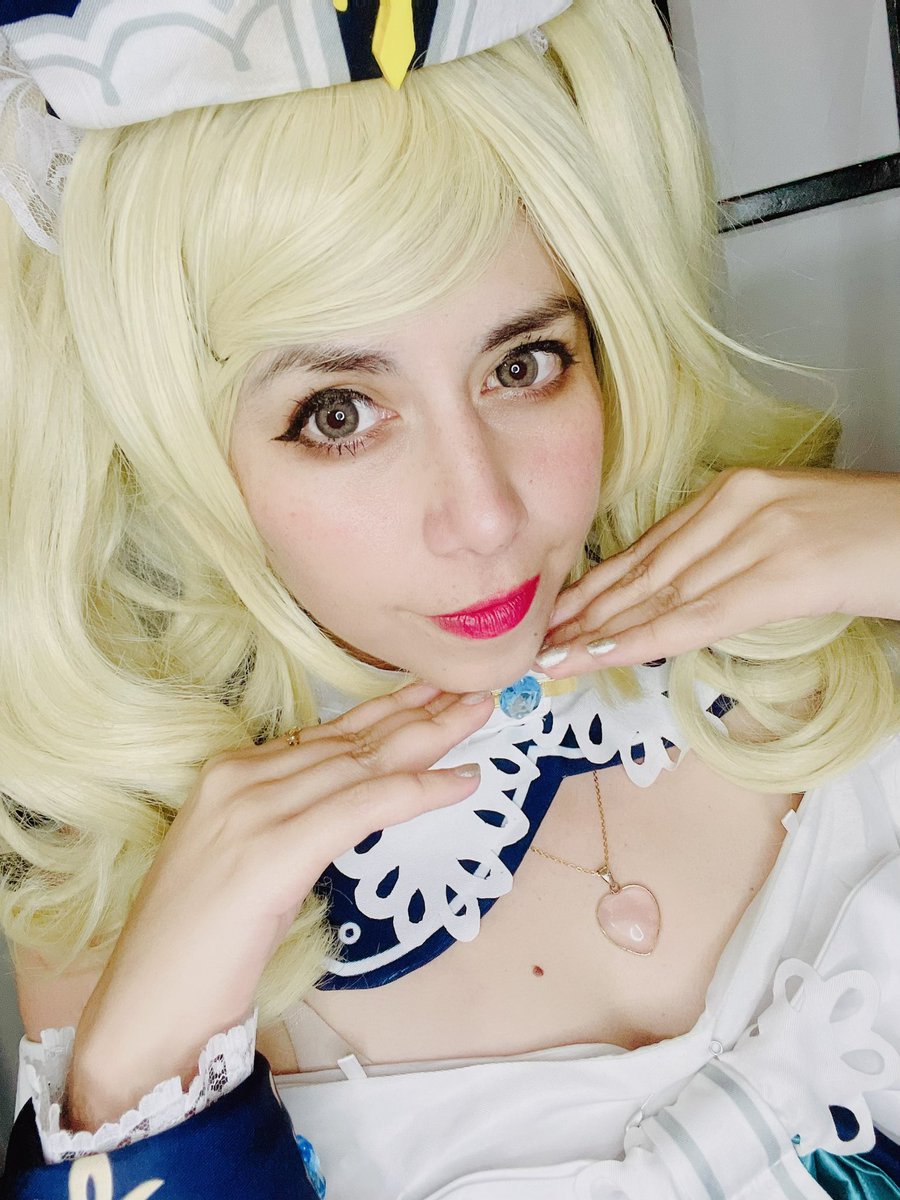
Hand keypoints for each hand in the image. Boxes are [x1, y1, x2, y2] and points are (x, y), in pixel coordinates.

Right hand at [66, 682, 492, 1130]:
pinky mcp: (273, 850)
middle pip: (352, 738)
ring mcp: (253, 810)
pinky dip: (419, 791)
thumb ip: (290, 819)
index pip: (328, 732)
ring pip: (363, 762)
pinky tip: (462, 781)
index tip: (435, 693)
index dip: (388, 710)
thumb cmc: (197, 945)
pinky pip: (364, 806)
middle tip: (475, 688)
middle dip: (419, 711)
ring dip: (431, 737)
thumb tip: (353, 802)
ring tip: (480, 715)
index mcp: (230, 773)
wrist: (147, 1004)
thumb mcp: (246, 860)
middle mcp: (240, 777)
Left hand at [535, 467, 899, 672]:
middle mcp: (737, 505)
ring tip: (553, 657)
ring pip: (660, 593)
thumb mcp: (792, 534)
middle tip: (537, 641)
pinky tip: (601, 653)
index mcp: (736, 490)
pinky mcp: (783, 574)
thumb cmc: (875, 537)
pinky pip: (697, 616)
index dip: (599, 583)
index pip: (651, 545)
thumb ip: (737, 554)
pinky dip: (642, 637)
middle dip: (586, 609)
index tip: (560, 611)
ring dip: (599, 630)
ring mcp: (758, 536)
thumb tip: (689, 596)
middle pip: (644, 567)